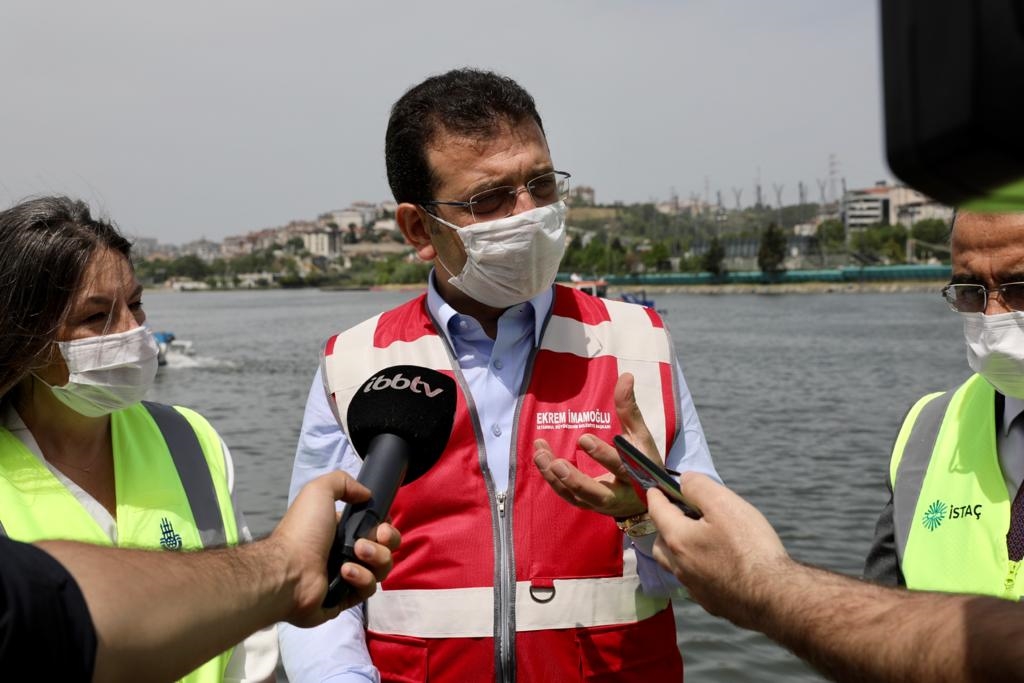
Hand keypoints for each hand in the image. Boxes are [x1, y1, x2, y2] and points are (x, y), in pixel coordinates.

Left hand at [269, 471, 400, 626]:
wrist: (288, 570)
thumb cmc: (303, 531)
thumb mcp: (318, 491)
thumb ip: (343, 482)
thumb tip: (366, 494)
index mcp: (341, 530)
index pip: (377, 528)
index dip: (385, 526)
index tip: (382, 525)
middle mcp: (346, 553)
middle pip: (386, 549)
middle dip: (386, 541)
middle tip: (374, 538)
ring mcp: (347, 578)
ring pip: (381, 569)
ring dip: (374, 558)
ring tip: (354, 555)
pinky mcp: (346, 599)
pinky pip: (367, 589)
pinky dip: (360, 579)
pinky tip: (344, 573)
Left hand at [533, 373, 659, 517]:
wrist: (647, 496)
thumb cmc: (643, 461)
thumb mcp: (641, 436)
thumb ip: (630, 409)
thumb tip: (626, 376)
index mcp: (637, 477)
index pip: (621, 468)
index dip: (603, 456)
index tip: (583, 439)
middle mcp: (618, 496)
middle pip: (595, 493)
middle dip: (575, 480)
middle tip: (556, 464)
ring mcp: (600, 504)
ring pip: (575, 496)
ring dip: (555, 478)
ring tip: (540, 454)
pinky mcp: (587, 505)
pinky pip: (566, 495)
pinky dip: (552, 479)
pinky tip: (541, 458)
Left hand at [648, 473, 788, 628]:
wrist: (774, 596)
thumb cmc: (750, 547)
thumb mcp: (724, 504)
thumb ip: (699, 488)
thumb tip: (684, 481)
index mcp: (678, 540)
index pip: (656, 512)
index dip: (656, 496)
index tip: (656, 489)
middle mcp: (680, 566)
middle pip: (661, 543)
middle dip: (664, 526)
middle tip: (680, 515)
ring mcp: (695, 588)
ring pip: (676, 565)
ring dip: (679, 550)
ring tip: (696, 540)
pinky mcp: (712, 603)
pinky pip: (695, 582)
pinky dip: (698, 569)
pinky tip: (716, 566)